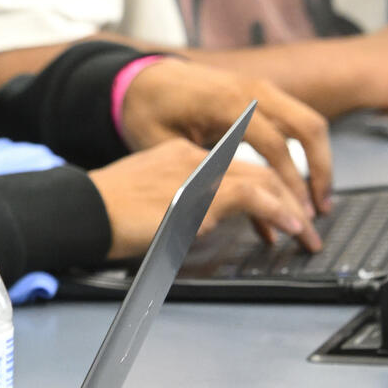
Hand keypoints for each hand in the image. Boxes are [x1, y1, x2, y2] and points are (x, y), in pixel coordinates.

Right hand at [89, 137, 319, 259]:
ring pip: (260, 180)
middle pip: (254, 170)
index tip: (277, 215)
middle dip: (286, 198)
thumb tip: (196, 226)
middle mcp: (192, 157)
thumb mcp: (147, 205)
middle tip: (305, 224)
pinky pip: (250, 197)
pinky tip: (290, 227)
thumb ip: (177, 207)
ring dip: (290, 209)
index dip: (262, 191)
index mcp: (178, 154)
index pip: (233, 168)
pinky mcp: (197, 192)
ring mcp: (196, 172)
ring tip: (306, 233)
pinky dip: (277, 212)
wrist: (80, 211)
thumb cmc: (101, 215)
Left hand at [116, 57, 334, 215]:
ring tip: (318, 200)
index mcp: (226, 102)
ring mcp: (258, 88)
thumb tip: (231, 206)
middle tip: (321, 209)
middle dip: (321, 170)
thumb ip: (200, 170)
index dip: (290, 181)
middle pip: (307, 127)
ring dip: (319, 160)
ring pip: (307, 121)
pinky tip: (301, 180)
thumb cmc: (148, 110)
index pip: (275, 144)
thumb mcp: (164, 144)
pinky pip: (294, 120)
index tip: (300, 212)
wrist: (142, 77)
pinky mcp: (260, 94)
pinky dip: (304, 149)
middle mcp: (250, 90)